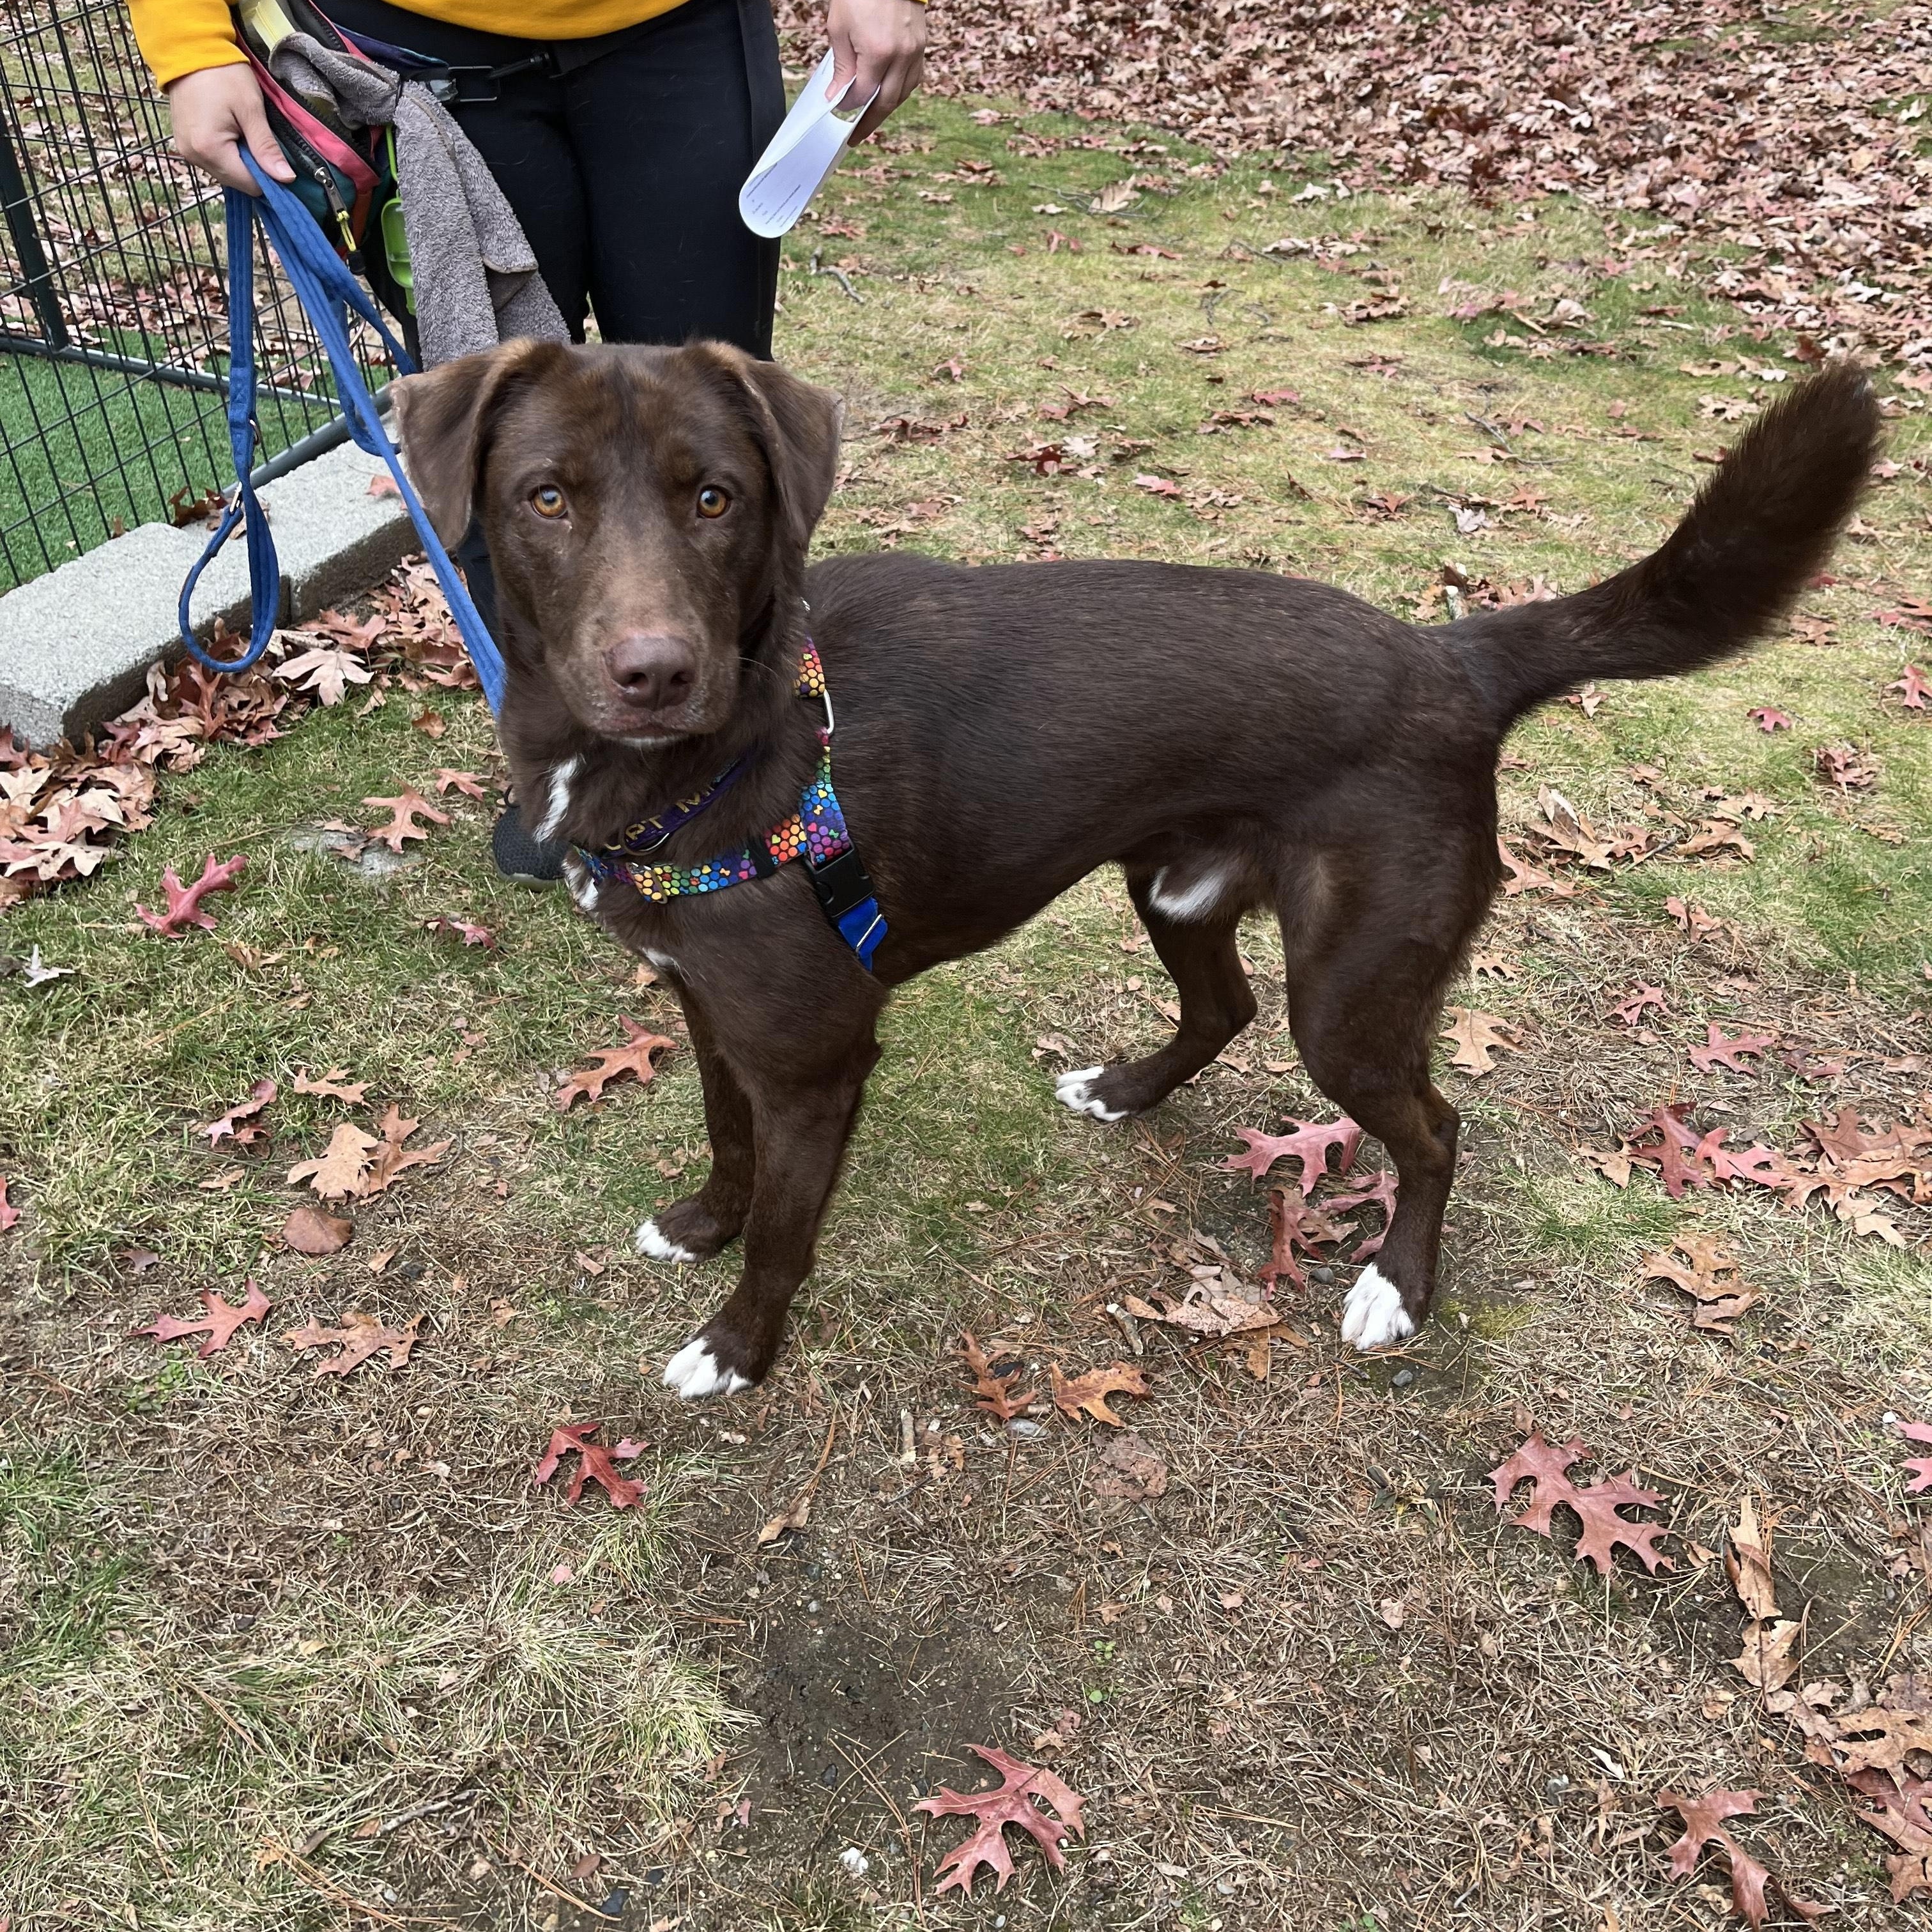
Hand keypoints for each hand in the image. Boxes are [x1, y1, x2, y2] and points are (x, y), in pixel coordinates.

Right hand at [165, 63, 295, 193]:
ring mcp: (186, 150)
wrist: (190, 50)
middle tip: (263, 142)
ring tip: (246, 134)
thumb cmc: (222, 74)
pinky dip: (228, 154)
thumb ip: (267, 147)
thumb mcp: (251, 109)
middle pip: (237, 181)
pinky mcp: (185, 143)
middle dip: (255, 169)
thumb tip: (286, 179)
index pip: (249, 184)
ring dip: (241, 162)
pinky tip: (234, 134)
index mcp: (210, 149)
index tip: (281, 163)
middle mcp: (194, 156)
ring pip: (226, 173)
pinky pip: (213, 161)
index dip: (270, 179)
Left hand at [825, 0, 925, 144]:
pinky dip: (900, 89)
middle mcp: (901, 55)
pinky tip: (889, 93)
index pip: (863, 93)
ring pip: (903, 93)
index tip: (838, 107)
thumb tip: (838, 94)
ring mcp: (915, 50)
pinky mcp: (921, 44)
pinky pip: (914, 77)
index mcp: (878, 52)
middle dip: (870, 121)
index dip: (849, 104)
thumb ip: (842, 65)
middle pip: (886, 102)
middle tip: (857, 134)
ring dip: (887, 107)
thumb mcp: (840, 27)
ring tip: (872, 117)